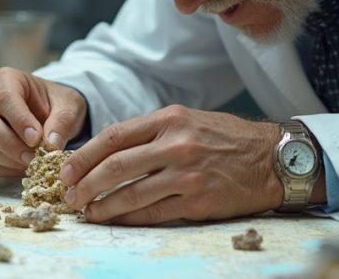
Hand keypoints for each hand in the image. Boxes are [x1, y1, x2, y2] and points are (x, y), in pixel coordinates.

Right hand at [0, 67, 87, 176]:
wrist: (48, 113)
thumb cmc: (55, 104)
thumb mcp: (68, 106)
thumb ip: (62, 122)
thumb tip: (51, 144)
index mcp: (5, 79)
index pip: (5, 99)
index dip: (20, 121)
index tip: (37, 139)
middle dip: (10, 144)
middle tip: (34, 158)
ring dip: (8, 159)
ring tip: (33, 162)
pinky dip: (3, 170)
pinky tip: (22, 167)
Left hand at [60, 106, 311, 224]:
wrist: (272, 158)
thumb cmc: (226, 139)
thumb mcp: (188, 120)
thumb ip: (150, 133)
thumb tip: (108, 153)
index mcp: (170, 119)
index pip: (114, 136)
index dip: (84, 155)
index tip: (66, 169)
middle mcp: (176, 144)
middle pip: (116, 165)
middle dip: (85, 183)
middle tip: (69, 195)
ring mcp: (187, 174)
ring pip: (130, 192)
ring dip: (102, 205)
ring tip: (86, 211)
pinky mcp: (198, 201)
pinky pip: (153, 213)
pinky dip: (128, 218)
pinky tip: (114, 219)